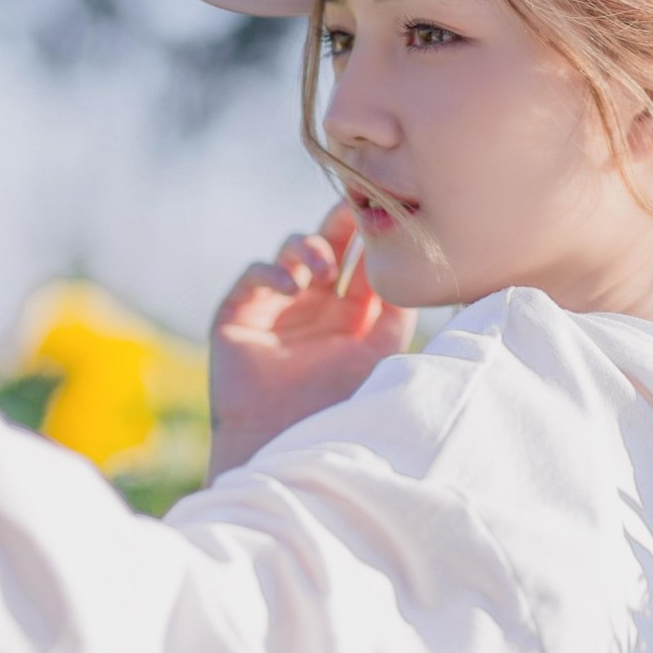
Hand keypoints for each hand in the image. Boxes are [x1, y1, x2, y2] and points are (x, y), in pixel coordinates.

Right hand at [206, 199, 416, 478]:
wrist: (283, 441)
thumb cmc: (336, 405)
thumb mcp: (379, 354)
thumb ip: (396, 312)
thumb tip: (410, 268)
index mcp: (349, 315)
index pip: (360, 263)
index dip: (369, 238)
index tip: (382, 213)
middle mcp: (314, 306)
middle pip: (327, 246)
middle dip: (339, 225)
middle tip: (351, 210)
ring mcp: (277, 307)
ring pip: (292, 251)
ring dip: (309, 248)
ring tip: (322, 268)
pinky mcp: (241, 313)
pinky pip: (256, 273)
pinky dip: (274, 270)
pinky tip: (293, 286)